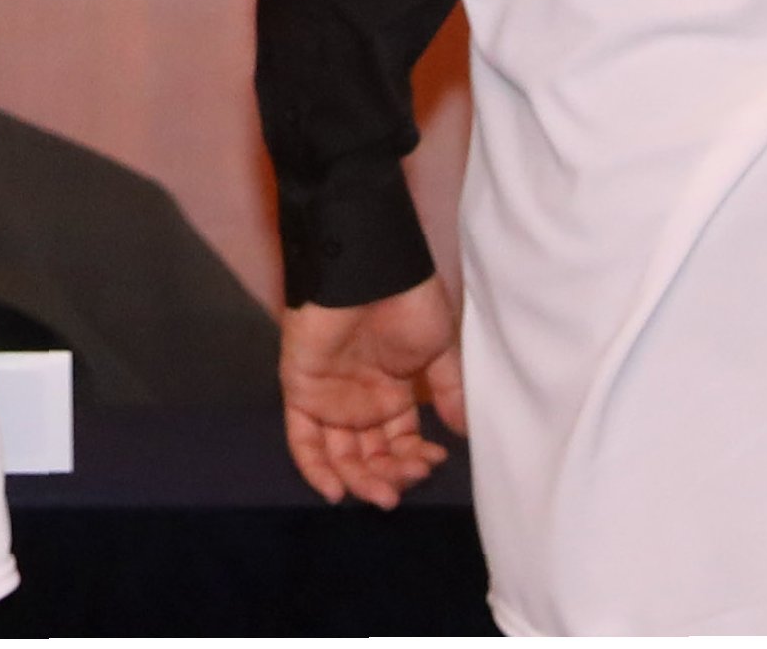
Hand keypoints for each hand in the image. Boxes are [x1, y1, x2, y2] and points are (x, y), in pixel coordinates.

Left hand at [280, 278, 461, 508]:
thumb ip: (450, 392)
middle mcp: (360, 400)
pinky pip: (302, 441)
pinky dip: (315, 469)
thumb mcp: (439, 349)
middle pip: (372, 455)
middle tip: (410, 478)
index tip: (436, 460)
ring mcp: (330, 397)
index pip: (401, 441)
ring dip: (362, 480)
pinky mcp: (301, 391)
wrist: (371, 273)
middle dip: (392, 474)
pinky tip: (337, 492)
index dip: (416, 458)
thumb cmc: (408, 302)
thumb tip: (465, 434)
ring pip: (341, 455)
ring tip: (385, 493)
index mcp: (393, 391)